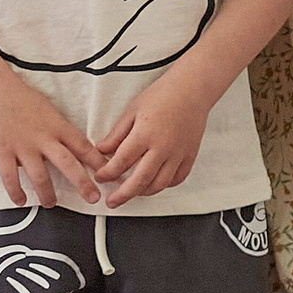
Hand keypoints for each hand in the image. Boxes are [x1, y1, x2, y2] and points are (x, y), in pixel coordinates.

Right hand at [0, 71, 103, 205]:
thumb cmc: (19, 96)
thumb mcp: (48, 109)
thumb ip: (58, 128)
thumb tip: (70, 144)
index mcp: (57, 126)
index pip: (83, 146)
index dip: (98, 162)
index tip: (109, 174)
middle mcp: (43, 137)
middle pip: (68, 164)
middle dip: (83, 183)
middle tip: (92, 198)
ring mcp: (22, 146)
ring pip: (40, 176)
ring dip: (47, 194)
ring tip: (50, 203)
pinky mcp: (2, 151)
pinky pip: (10, 177)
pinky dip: (15, 192)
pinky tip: (20, 200)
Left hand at [94, 73, 210, 208]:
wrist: (191, 90)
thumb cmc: (162, 96)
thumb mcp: (132, 110)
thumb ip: (116, 134)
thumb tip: (102, 150)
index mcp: (144, 134)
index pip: (121, 162)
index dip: (107, 174)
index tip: (101, 177)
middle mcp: (162, 148)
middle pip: (139, 181)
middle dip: (122, 195)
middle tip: (112, 201)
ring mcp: (178, 154)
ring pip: (158, 184)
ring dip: (142, 192)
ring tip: (132, 192)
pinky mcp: (189, 156)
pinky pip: (176, 179)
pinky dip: (164, 185)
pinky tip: (154, 183)